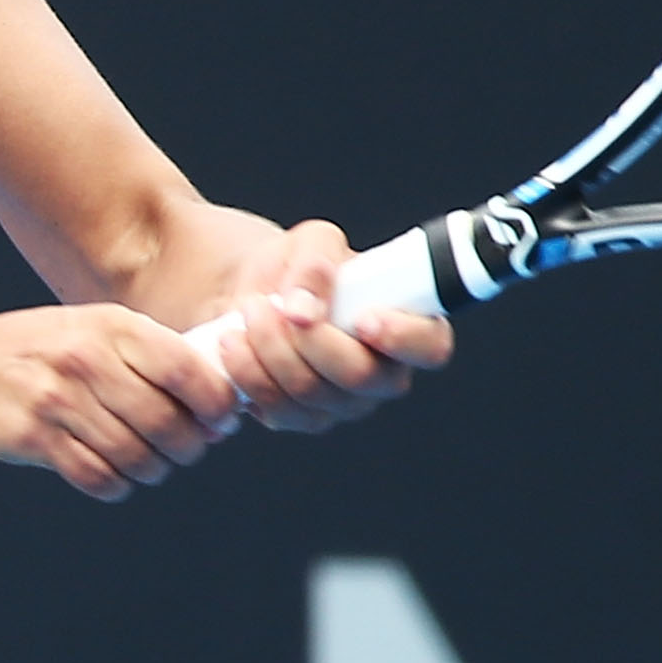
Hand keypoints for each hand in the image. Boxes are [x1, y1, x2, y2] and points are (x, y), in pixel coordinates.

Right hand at [0, 304, 244, 500]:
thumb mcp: (100, 331)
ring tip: (151, 464)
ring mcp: (56, 399)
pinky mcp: (33, 438)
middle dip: (187, 447)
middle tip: (187, 451)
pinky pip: (95, 476)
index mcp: (112, 326)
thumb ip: (156, 360)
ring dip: (153, 470)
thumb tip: (221, 411)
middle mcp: (85, 359)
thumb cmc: (50, 352)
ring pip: (133, 455)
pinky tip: (116, 475)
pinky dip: (116, 484)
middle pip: (164, 421)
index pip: (184, 368)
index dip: (215, 403)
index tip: (221, 421)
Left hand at [206, 218, 454, 433]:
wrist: (250, 293)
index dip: (403, 338)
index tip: (364, 318)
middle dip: (308, 340)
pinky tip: (232, 343)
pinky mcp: (301, 419)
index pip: (429, 346)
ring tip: (245, 313)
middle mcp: (381, 374)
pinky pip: (277, 412)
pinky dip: (247, 374)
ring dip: (267, 352)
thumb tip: (303, 309)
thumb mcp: (308, 243)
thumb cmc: (296, 267)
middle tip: (266, 305)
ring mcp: (342, 404)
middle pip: (359, 377)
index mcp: (404, 325)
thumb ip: (315, 263)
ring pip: (311, 395)